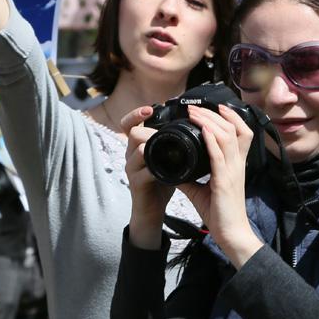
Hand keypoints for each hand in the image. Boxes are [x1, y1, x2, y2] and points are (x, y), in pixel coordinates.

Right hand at [121, 105, 173, 249]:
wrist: (152, 210)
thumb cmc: (160, 182)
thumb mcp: (164, 159)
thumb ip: (169, 143)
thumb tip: (188, 123)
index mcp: (138, 146)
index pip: (129, 123)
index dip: (137, 114)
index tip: (151, 108)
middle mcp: (131, 154)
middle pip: (132, 132)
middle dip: (148, 128)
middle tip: (162, 129)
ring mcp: (132, 169)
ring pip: (137, 150)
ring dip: (153, 147)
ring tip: (168, 148)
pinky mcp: (136, 184)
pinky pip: (144, 173)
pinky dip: (157, 170)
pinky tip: (169, 171)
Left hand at [178, 105, 261, 267]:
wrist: (231, 233)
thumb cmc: (220, 212)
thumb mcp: (202, 190)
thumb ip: (190, 176)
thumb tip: (174, 167)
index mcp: (236, 165)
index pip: (241, 133)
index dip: (231, 117)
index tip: (216, 106)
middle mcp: (238, 164)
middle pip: (233, 129)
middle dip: (215, 114)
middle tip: (197, 106)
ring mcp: (233, 171)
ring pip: (227, 137)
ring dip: (210, 121)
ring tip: (195, 112)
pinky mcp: (224, 181)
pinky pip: (219, 155)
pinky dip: (211, 140)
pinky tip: (203, 130)